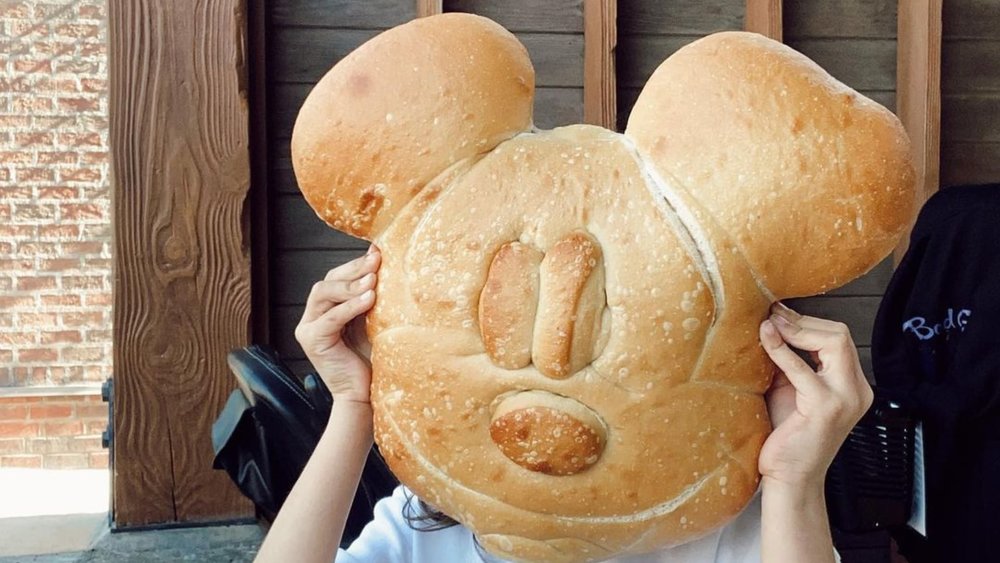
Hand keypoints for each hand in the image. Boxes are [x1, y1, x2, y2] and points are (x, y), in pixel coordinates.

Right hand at [294, 246, 379, 403]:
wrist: (364, 395)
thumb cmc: (371, 360)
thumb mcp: (372, 322)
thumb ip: (371, 297)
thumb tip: (381, 262)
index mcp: (325, 311)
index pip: (335, 279)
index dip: (355, 265)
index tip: (378, 253)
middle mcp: (312, 318)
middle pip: (327, 282)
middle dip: (353, 269)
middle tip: (376, 261)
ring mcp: (308, 329)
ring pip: (323, 294)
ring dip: (351, 285)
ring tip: (374, 279)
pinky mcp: (312, 342)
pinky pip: (331, 318)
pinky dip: (351, 306)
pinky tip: (370, 299)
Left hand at [757, 302, 873, 488]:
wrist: (789, 478)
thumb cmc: (787, 436)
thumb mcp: (790, 390)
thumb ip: (789, 361)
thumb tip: (771, 325)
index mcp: (852, 386)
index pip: (839, 339)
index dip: (808, 322)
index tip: (779, 313)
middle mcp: (856, 391)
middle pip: (840, 336)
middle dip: (803, 321)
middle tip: (773, 314)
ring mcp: (845, 399)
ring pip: (832, 343)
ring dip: (796, 330)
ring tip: (769, 323)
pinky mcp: (826, 408)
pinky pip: (802, 368)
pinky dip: (782, 349)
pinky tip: (766, 338)